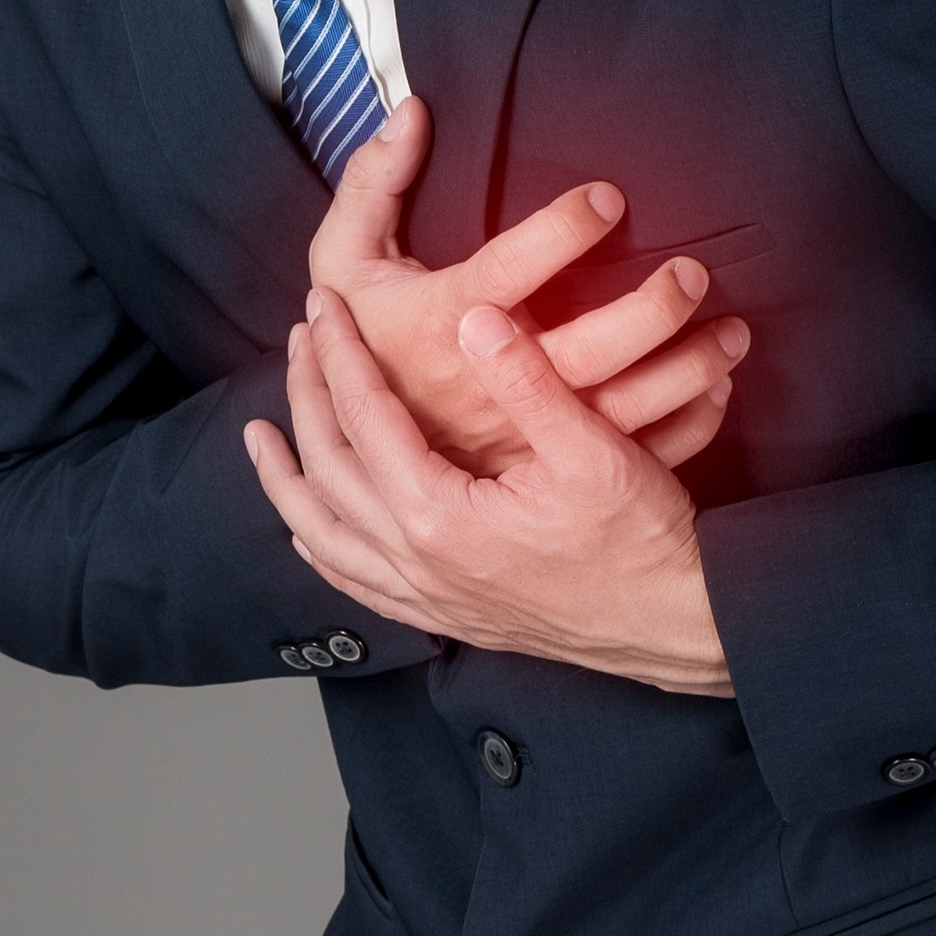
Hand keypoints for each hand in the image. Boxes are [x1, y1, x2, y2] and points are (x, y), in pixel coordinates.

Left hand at [248, 285, 736, 696]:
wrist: (674, 627)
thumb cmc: (642, 542)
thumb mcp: (592, 450)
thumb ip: (526, 381)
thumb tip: (473, 318)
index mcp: (439, 516)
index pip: (365, 417)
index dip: (339, 354)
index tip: (320, 308)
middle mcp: (416, 562)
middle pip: (328, 470)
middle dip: (306, 400)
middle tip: (296, 344)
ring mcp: (425, 596)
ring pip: (323, 535)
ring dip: (287, 479)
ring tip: (261, 438)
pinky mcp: (444, 617)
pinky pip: (354, 581)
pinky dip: (320, 547)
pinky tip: (308, 529)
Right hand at [304, 96, 745, 477]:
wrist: (354, 450)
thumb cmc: (360, 342)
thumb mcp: (342, 261)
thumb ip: (371, 183)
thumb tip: (411, 109)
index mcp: (443, 325)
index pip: (511, 272)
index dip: (563, 230)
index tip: (609, 197)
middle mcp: (489, 387)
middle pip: (587, 351)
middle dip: (652, 309)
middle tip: (693, 271)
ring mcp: (523, 438)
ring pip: (624, 408)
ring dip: (691, 369)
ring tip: (735, 331)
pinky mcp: (548, 469)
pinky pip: (632, 454)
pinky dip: (687, 425)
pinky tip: (717, 389)